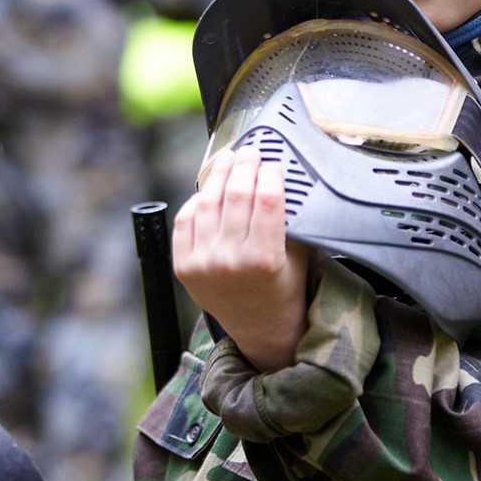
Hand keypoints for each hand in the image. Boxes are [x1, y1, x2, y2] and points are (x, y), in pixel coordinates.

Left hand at [173, 145, 308, 371]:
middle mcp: (230, 261)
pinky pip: (185, 221)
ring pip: (207, 203)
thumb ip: (287, 219)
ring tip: (229, 161)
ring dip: (218, 175)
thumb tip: (276, 176)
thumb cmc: (283, 287)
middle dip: (244, 166)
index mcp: (264, 259)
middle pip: (235, 195)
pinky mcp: (184, 266)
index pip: (266, 199)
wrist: (260, 327)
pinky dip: (196, 200)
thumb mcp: (297, 254)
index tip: (274, 164)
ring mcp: (203, 264)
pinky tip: (208, 189)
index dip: (270, 173)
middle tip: (251, 152)